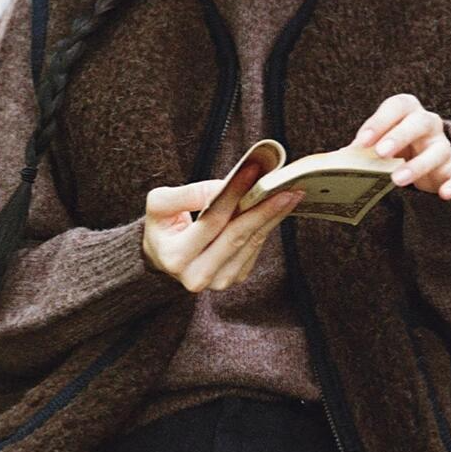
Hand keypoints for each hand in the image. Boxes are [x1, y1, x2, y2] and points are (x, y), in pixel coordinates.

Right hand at [142, 162, 304, 291]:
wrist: (163, 256)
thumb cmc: (162, 226)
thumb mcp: (160, 204)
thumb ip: (187, 194)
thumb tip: (224, 187)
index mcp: (176, 258)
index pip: (211, 220)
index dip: (233, 194)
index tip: (253, 170)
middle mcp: (197, 276)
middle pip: (237, 236)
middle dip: (264, 208)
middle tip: (287, 187)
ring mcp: (218, 281)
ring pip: (251, 243)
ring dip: (272, 216)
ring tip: (290, 195)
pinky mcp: (234, 278)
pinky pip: (255, 248)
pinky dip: (266, 226)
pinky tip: (277, 209)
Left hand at [349, 93, 450, 199]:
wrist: (421, 164)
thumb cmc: (392, 149)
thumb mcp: (376, 145)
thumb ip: (360, 150)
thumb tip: (335, 161)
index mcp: (407, 112)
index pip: (397, 106)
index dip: (379, 121)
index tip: (362, 141)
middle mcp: (429, 124)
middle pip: (420, 122)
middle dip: (399, 136)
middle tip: (380, 152)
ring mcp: (443, 147)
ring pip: (438, 151)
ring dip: (418, 165)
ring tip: (397, 179)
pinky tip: (443, 194)